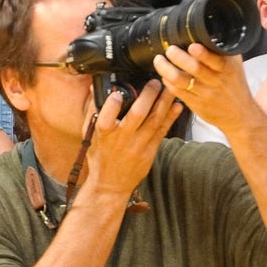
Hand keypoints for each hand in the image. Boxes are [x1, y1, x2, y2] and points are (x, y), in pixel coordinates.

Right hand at [85, 79, 180, 199]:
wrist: (111, 184)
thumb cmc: (99, 156)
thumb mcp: (89, 134)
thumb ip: (92, 111)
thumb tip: (94, 88)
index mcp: (104, 135)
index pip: (106, 117)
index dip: (112, 104)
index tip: (118, 92)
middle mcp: (121, 139)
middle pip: (137, 115)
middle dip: (148, 96)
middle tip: (155, 82)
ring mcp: (138, 146)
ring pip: (154, 121)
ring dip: (164, 103)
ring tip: (170, 88)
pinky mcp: (150, 151)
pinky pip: (162, 132)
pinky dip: (171, 118)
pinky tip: (177, 106)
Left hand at [154, 44, 257, 135]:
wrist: (240, 115)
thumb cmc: (235, 85)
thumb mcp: (235, 66)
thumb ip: (222, 50)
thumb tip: (207, 30)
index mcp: (227, 69)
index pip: (215, 60)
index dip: (203, 54)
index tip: (192, 46)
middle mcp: (216, 81)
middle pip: (194, 68)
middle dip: (178, 57)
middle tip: (169, 50)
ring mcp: (204, 93)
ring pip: (181, 81)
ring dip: (166, 69)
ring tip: (159, 60)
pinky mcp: (194, 104)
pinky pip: (177, 91)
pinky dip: (167, 82)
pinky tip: (164, 75)